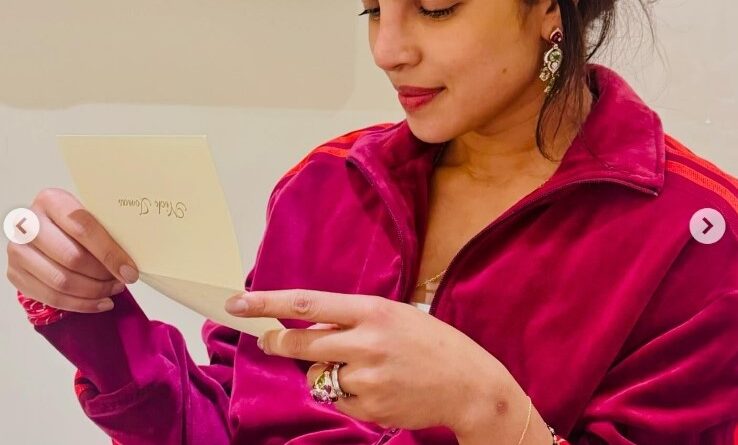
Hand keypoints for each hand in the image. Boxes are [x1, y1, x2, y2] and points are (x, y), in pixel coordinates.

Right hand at [6, 188, 138, 312]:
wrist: (47, 231)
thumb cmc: (75, 224)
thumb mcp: (92, 217)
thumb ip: (108, 231)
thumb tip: (133, 261)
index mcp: (51, 201)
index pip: (84, 229)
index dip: (110, 254)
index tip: (130, 271)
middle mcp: (29, 224)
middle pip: (72, 258)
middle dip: (103, 275)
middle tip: (123, 281)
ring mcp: (18, 250)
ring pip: (62, 281)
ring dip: (94, 291)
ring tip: (113, 289)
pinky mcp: (16, 274)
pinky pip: (52, 298)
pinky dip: (81, 304)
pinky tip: (100, 302)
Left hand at [224, 289, 508, 433]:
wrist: (470, 385)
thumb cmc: (434, 343)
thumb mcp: (396, 315)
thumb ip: (353, 318)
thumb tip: (309, 324)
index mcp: (373, 311)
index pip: (307, 303)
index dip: (267, 303)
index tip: (238, 302)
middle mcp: (366, 342)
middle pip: (301, 343)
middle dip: (279, 342)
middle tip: (269, 340)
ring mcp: (367, 378)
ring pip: (318, 375)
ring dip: (325, 371)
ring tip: (363, 368)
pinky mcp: (369, 407)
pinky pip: (336, 399)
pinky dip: (343, 394)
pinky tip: (374, 388)